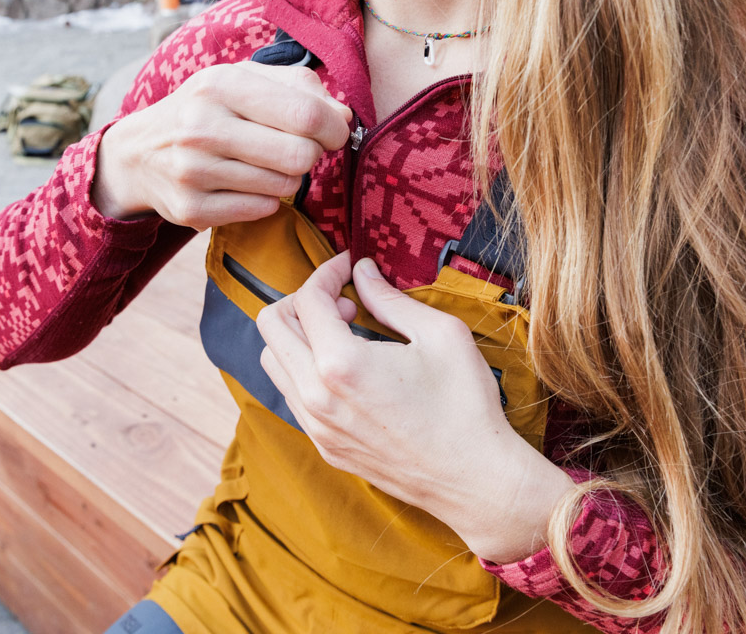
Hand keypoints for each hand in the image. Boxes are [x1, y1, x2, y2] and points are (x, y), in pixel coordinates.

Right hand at [91, 62, 350, 228]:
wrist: (139, 152)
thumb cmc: (207, 110)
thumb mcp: (243, 80)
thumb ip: (299, 88)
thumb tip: (344, 116)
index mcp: (221, 84)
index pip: (306, 114)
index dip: (334, 128)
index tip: (333, 132)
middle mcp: (202, 126)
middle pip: (300, 156)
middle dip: (311, 154)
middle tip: (299, 149)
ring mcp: (193, 171)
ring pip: (285, 186)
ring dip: (287, 177)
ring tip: (264, 164)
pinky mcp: (190, 209)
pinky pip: (262, 210)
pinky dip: (265, 199)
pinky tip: (245, 184)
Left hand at [256, 252, 575, 563]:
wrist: (475, 480)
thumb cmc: (465, 406)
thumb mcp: (440, 335)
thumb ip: (390, 299)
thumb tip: (363, 273)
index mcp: (340, 365)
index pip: (307, 300)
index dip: (326, 272)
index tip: (349, 266)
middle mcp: (316, 398)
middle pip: (271, 327)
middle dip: (302, 301)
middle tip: (344, 300)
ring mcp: (317, 427)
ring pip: (274, 363)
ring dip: (299, 337)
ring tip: (346, 334)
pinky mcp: (325, 447)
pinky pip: (293, 396)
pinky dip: (306, 370)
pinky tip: (349, 369)